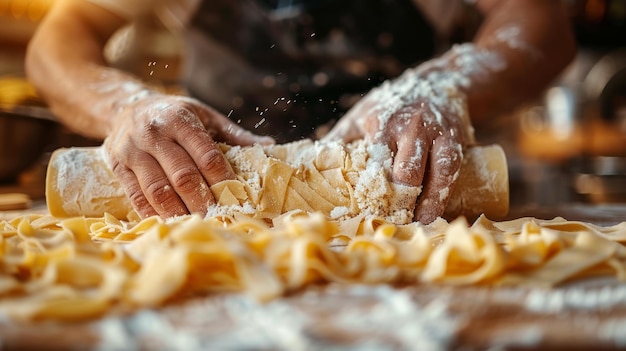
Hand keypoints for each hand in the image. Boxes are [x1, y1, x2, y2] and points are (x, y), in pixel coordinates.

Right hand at [103, 91, 273, 217]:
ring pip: (158, 190)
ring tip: (197, 224)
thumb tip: (270, 145)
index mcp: (180, 119)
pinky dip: (153, 213)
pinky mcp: (117, 167)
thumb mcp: (204, 115)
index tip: (237, 196)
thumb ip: (234, 133)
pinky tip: (170, 222)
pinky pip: (136, 196)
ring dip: (179, 211)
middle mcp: (154, 133)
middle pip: (182, 175)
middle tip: (219, 218)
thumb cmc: (174, 114)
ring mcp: (132, 151)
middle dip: (202, 200)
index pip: (206, 154)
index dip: (222, 179)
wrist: (124, 106)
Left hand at [323, 65, 474, 223]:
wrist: (437, 83)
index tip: (364, 211)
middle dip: (398, 198)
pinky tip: (433, 213)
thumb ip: (340, 139)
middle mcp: (411, 127)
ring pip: (434, 171)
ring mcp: (436, 134)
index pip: (376, 161)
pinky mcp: (454, 141)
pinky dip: (442, 194)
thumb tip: (312, 165)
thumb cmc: (390, 105)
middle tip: (389, 221)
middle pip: (406, 169)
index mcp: (382, 122)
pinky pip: (450, 170)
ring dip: (425, 201)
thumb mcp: (361, 115)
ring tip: (416, 223)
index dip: (371, 189)